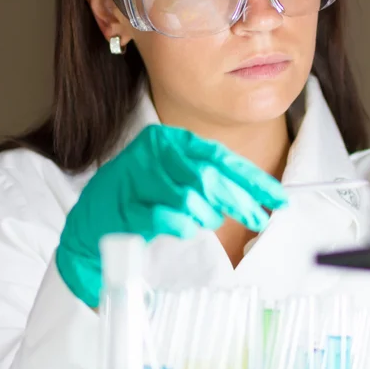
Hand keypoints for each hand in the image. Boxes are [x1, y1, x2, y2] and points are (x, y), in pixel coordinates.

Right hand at [55, 125, 286, 306]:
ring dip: (208, 215)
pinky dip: (183, 226)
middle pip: (210, 176)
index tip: (278, 198)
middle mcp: (154, 152)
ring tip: (209, 223)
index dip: (252, 179)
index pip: (220, 157)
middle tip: (260, 220)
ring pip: (191, 196)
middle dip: (241, 201)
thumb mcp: (176, 179)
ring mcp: (137, 177)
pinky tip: (186, 228)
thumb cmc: (141, 199)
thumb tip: (256, 197)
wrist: (91, 224)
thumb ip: (211, 181)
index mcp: (170, 140)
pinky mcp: (125, 206)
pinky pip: (168, 216)